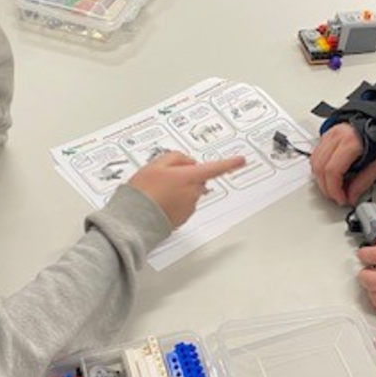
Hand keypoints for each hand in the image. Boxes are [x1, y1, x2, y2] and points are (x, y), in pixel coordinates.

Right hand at [128, 152, 245, 227]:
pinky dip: (174, 201)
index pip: (214, 168)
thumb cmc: (143, 191)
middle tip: (164, 176)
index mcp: (189, 177)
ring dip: (179, 189)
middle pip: (198, 179)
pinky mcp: (182, 218)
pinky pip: (183, 204)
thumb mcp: (155, 164)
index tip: (240, 161)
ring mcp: (188, 207)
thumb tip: (187, 161)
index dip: (229, 163)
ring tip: (157, 191)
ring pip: (190, 192)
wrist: (135, 218)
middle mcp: (193, 193)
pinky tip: (158, 201)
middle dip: (187, 175)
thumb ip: (175, 157)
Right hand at [310, 124, 375, 205]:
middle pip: (319, 168)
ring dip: (321, 179)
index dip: (334, 190)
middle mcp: (336, 136)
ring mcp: (329, 134)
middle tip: (337, 197)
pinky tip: (330, 176)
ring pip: (314, 162)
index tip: (341, 199)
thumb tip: (351, 195)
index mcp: (351, 141)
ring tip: (334, 188)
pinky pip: (316, 155)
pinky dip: (319, 169)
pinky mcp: (327, 135)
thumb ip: (365, 180)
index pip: (332, 170)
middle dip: (326, 188)